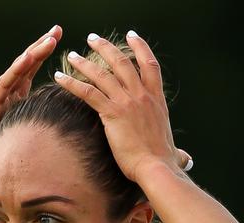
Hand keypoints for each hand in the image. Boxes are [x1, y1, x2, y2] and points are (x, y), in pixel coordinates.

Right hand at [0, 26, 61, 190]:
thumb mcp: (18, 144)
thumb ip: (32, 136)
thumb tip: (57, 140)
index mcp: (13, 104)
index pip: (30, 75)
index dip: (43, 59)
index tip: (59, 44)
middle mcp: (6, 98)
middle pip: (26, 67)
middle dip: (41, 47)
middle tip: (57, 30)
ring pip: (18, 70)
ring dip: (34, 53)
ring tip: (50, 38)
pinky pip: (5, 84)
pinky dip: (17, 69)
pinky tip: (29, 56)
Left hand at [53, 31, 191, 182]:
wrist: (156, 166)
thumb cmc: (163, 163)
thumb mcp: (172, 149)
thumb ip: (176, 150)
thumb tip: (183, 158)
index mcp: (157, 99)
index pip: (149, 64)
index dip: (140, 47)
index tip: (131, 35)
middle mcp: (142, 95)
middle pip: (122, 62)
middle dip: (105, 47)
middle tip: (93, 38)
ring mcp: (126, 102)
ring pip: (102, 74)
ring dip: (84, 62)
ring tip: (72, 55)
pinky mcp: (111, 113)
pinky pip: (87, 92)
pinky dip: (71, 83)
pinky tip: (59, 77)